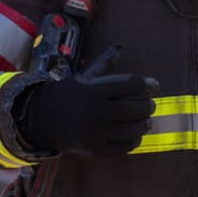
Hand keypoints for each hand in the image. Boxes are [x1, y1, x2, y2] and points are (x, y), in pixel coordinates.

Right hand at [16, 44, 157, 155]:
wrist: (44, 119)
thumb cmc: (70, 94)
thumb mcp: (85, 77)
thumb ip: (105, 63)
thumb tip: (121, 47)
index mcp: (95, 90)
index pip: (130, 85)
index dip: (147, 85)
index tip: (153, 85)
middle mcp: (97, 111)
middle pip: (135, 108)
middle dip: (148, 106)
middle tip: (150, 105)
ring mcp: (96, 132)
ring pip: (132, 129)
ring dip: (144, 124)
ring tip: (146, 120)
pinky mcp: (96, 149)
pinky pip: (124, 146)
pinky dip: (134, 140)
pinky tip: (134, 135)